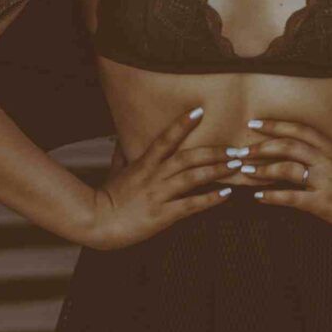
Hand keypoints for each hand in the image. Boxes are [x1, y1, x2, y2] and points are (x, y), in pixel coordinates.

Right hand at [82, 107, 233, 250]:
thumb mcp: (114, 171)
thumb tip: (121, 138)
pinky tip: (226, 194)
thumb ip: (122, 154)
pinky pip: (190, 205)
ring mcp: (159, 194)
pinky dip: (210, 199)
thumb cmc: (106, 197)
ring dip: (217, 170)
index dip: (182, 123)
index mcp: (143, 163)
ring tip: (236, 165)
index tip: (200, 110)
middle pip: (187, 157)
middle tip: (236, 147)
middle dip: (213, 151)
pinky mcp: (162, 215)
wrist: (94, 221)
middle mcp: (154, 175)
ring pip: (193, 178)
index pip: (165, 138)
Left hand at [242, 117, 331, 236]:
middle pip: (289, 146)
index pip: (300, 129)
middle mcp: (326, 160)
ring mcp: (324, 181)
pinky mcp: (322, 203)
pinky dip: (273, 197)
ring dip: (263, 169)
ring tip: (246, 171)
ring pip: (287, 169)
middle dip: (262, 146)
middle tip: (242, 149)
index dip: (276, 125)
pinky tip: (258, 197)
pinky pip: (292, 198)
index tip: (255, 123)